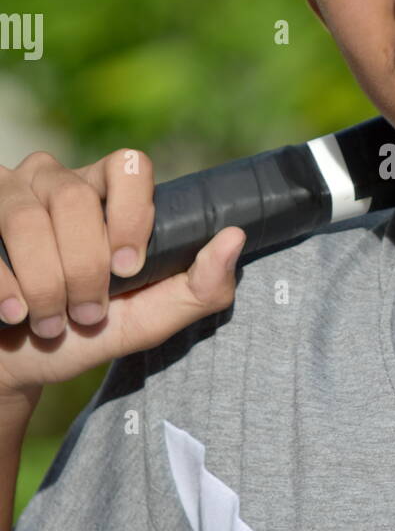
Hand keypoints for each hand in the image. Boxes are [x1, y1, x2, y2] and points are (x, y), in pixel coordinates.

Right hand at [0, 148, 245, 395]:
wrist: (11, 363)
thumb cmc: (80, 335)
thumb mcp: (146, 321)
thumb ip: (198, 288)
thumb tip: (235, 236)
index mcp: (107, 194)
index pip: (131, 167)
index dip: (130, 217)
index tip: (128, 270)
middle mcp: (57, 179)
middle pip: (75, 199)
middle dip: (83, 269)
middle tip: (86, 314)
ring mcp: (8, 190)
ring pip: (27, 218)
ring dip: (43, 284)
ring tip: (47, 323)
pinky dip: (4, 287)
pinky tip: (11, 314)